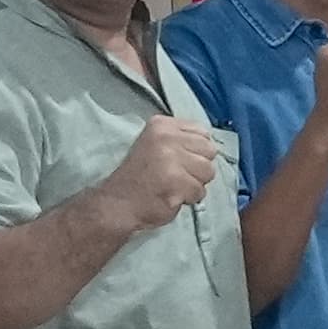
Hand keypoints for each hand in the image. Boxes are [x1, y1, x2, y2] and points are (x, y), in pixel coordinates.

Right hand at [105, 116, 221, 228]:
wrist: (116, 203)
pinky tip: (170, 196)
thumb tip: (211, 143)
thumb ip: (181, 139)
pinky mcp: (175, 181)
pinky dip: (189, 198)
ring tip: (173, 186)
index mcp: (161, 125)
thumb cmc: (141, 176)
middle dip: (197, 168)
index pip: (204, 134)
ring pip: (208, 172)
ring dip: (194, 184)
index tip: (176, 161)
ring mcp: (170, 158)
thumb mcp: (156, 144)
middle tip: (175, 175)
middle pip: (210, 152)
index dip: (195, 152)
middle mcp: (166, 137)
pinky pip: (200, 191)